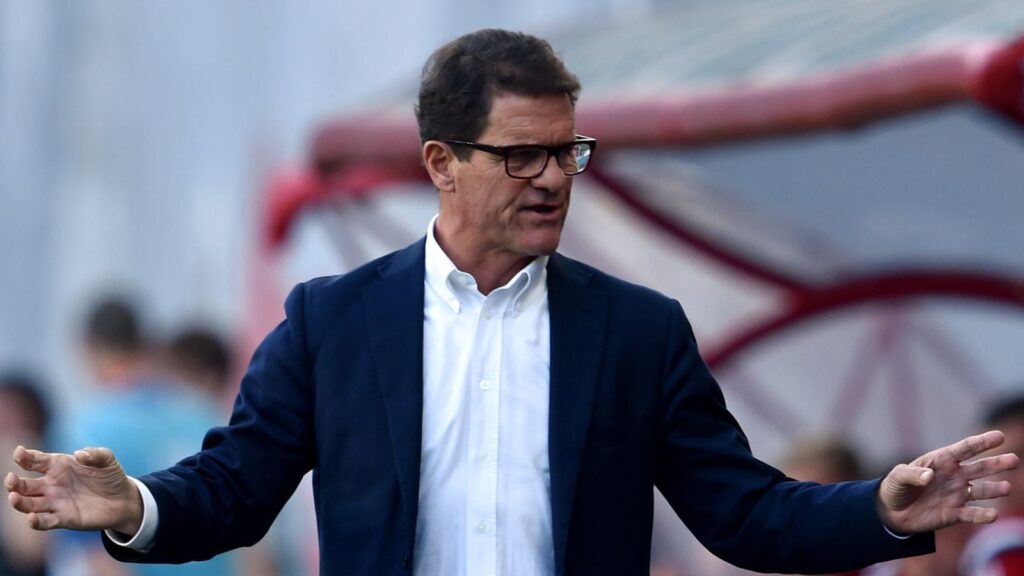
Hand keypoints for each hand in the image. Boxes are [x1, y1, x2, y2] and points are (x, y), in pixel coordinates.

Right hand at [5, 446, 141, 534]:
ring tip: (14, 497)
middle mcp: (51, 485)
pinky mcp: (63, 519)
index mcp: (58, 466)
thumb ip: (95, 454)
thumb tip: (79, 454)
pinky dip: (36, 521)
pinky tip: (32, 517)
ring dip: (19, 502)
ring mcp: (55, 502)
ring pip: (28, 504)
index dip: (24, 456)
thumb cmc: (110, 476)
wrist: (124, 499)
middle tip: (11, 479)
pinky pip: (44, 522)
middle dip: (14, 482)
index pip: (35, 460)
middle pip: (24, 485)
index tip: (19, 453)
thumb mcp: (107, 460)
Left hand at [877, 430, 1018, 532]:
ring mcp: (957, 494)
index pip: (966, 449)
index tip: (999, 436)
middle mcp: (955, 476)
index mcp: (942, 460)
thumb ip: (912, 474)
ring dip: (994, 489)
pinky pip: (972, 514)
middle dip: (997, 464)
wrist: (893, 511)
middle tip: (1014, 460)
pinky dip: (982, 515)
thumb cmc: (897, 487)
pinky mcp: (955, 514)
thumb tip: (929, 476)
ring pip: (981, 490)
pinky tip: (993, 514)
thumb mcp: (898, 476)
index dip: (982, 442)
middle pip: (980, 467)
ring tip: (1007, 487)